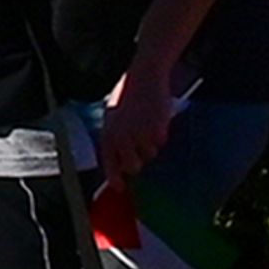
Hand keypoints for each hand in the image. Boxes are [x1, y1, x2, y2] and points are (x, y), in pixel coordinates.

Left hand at [94, 55, 182, 182]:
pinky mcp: (156, 131)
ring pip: (150, 155)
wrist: (143, 79)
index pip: (110, 165)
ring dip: (150, 146)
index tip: (121, 189)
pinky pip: (161, 142)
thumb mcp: (113, 119)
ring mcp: (138, 136)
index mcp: (107, 135)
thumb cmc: (127, 99)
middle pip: (133, 167)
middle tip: (140, 151)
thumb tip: (121, 164)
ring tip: (146, 128)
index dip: (115, 180)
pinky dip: (160, 135)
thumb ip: (115, 140)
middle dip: (138, 162)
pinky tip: (155, 121)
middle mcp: (121, 138)